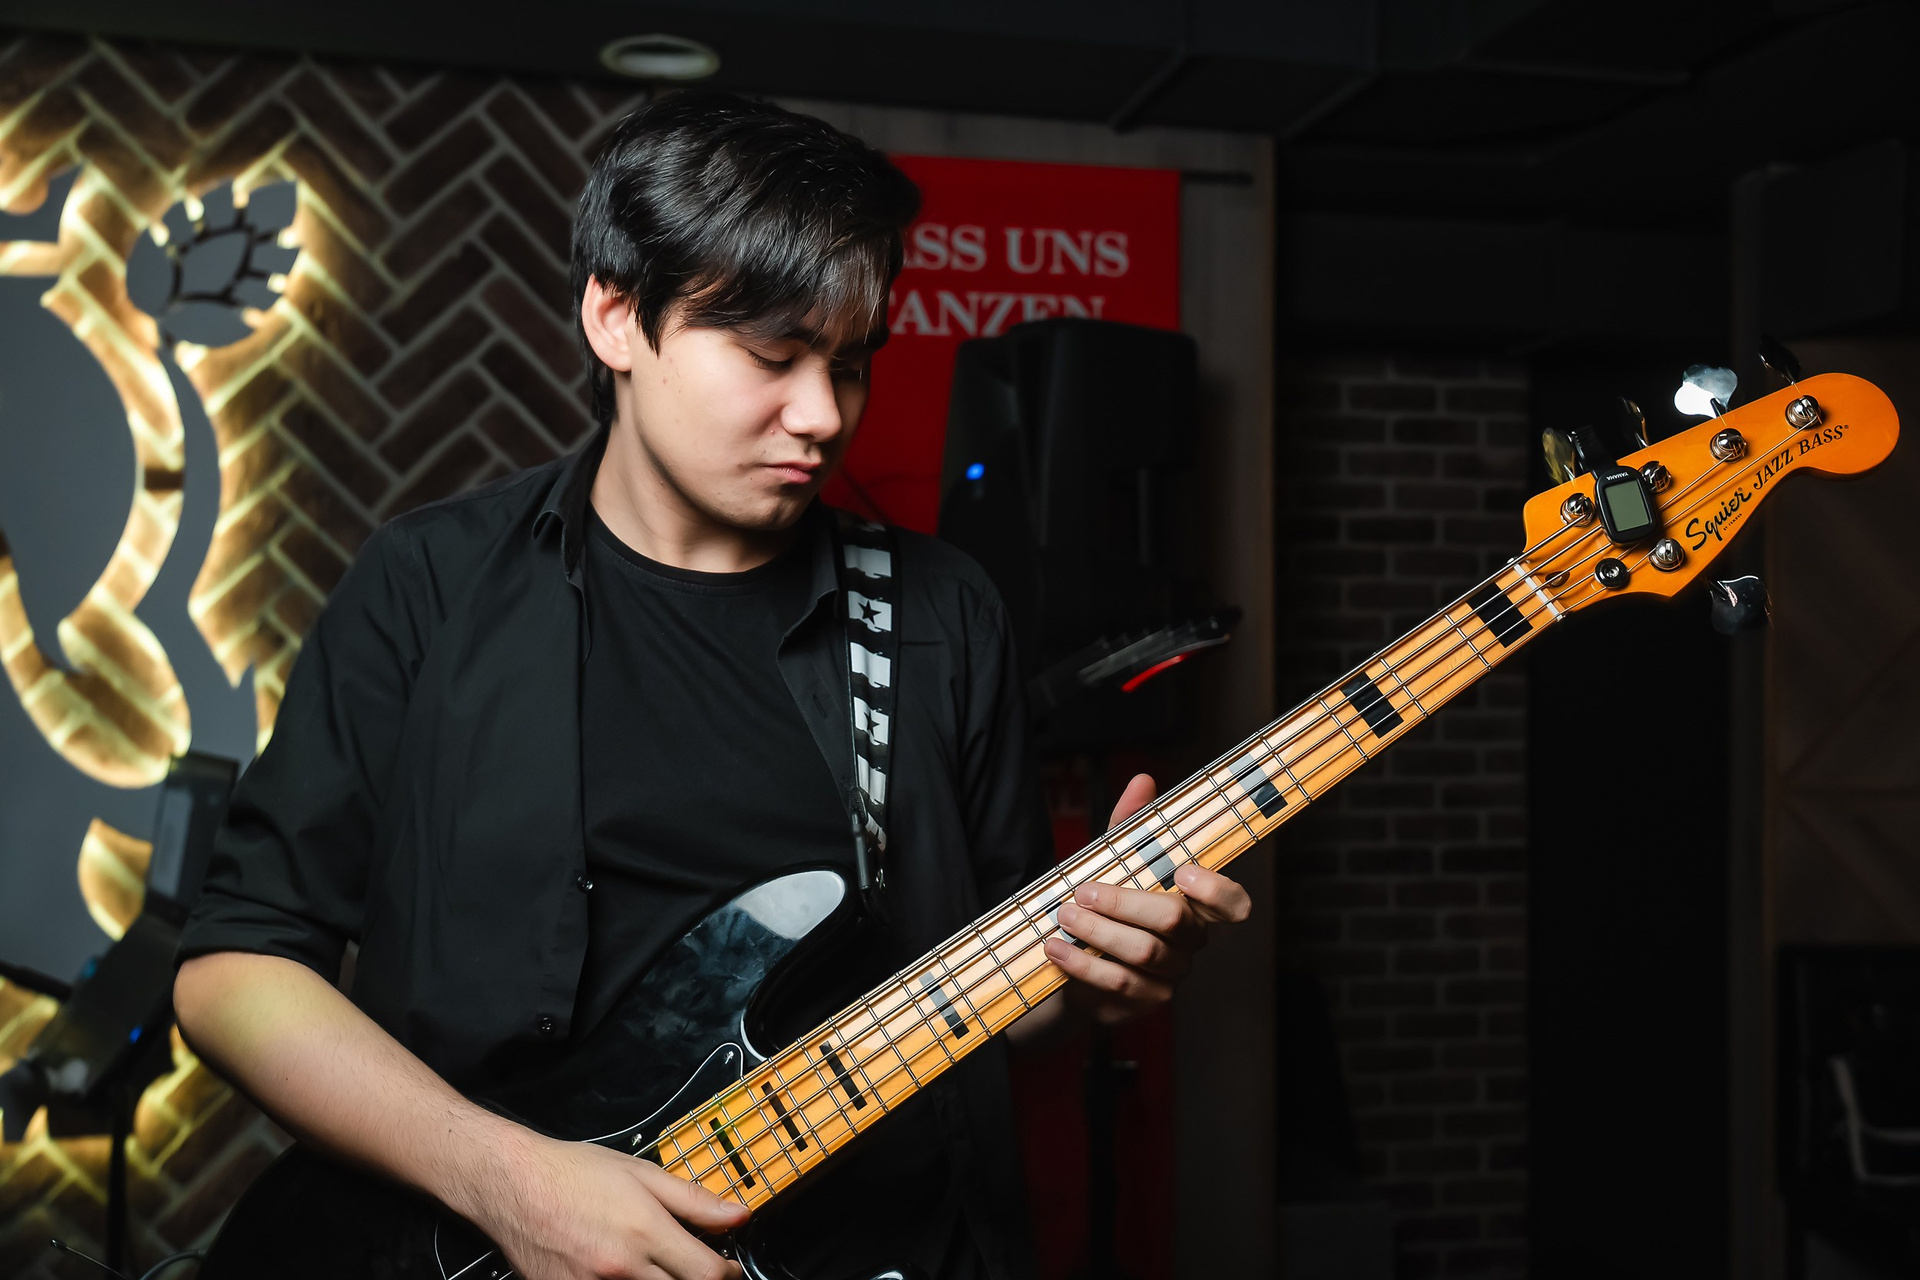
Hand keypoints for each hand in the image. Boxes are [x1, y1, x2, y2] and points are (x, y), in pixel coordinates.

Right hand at [474, 1132, 748, 1279]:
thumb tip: (738, 1214)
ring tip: (662, 1272)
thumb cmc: (573, 1173)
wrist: (513, 1183)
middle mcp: (621, 1267)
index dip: (728, 1275)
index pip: (707, 1274)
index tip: (729, 1268)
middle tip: (696, 1271)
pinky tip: (627, 1276)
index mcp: (645, 1231)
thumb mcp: (642, 1173)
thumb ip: (694, 1200)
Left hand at [1042, 773, 1252, 1026]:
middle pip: (1173, 921)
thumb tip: (1143, 779)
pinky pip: (1115, 984)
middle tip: (1084, 892)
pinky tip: (1055, 947)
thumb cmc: (1104, 905)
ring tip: (1064, 916)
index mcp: (1195, 908)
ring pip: (1141, 954)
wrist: (1069, 962)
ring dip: (1098, 932)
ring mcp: (1168, 978)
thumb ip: (1129, 824)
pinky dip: (1081, 964)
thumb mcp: (1114, 861)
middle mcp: (1190, 944)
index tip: (1182, 872)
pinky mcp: (1139, 1003)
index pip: (1232, 905)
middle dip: (1124, 903)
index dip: (1217, 890)